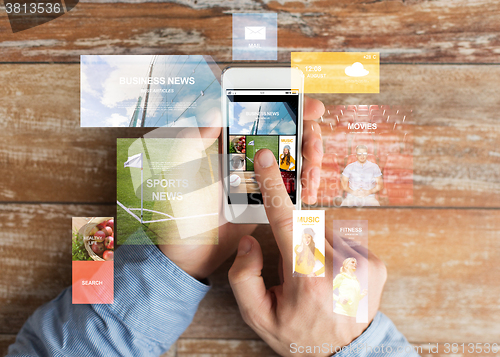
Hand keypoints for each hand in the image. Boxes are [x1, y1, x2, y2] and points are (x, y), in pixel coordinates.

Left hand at [159, 96, 324, 279]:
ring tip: (311, 175)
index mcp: (226, 143)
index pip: (261, 116)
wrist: (188, 252)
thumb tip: (214, 111)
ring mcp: (259, 179)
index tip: (310, 107)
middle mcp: (246, 157)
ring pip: (294, 160)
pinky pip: (291, 188)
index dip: (288, 107)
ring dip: (310, 162)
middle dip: (307, 136)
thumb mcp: (177, 171)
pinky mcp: (267, 201)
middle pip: (286, 135)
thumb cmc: (177, 210)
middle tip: (312, 146)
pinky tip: (309, 192)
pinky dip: (305, 187)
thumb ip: (191, 139)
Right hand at [228, 149, 386, 355]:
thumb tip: (251, 240)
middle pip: (305, 227)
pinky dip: (332, 252)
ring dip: (313, 247)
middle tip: (297, 273)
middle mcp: (339, 266)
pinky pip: (343, 240)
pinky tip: (332, 277)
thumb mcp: (258, 316)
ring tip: (317, 280)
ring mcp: (362, 263)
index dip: (272, 187)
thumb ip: (244, 277)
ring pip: (324, 232)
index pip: (285, 221)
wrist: (345, 354)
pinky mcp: (375, 263)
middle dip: (294, 241)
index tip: (265, 159)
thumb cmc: (298, 334)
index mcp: (307, 279)